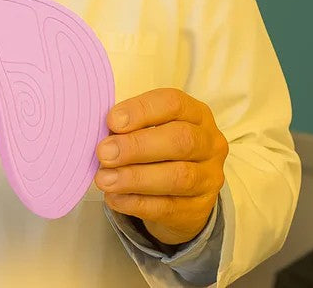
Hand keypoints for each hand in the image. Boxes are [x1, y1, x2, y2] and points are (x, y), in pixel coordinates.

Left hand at [94, 88, 227, 245]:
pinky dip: (137, 202)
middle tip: (104, 153)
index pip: (173, 104)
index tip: (111, 121)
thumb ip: (129, 126)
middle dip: (136, 146)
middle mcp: (209, 143)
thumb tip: (103, 134)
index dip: (140, 111)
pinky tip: (115, 197)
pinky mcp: (200, 209)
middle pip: (180, 140)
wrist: (184, 190)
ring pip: (177, 177)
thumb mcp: (149, 126)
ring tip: (104, 179)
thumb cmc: (159, 145)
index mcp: (196, 113)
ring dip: (134, 178)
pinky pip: (169, 207)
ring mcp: (209, 178)